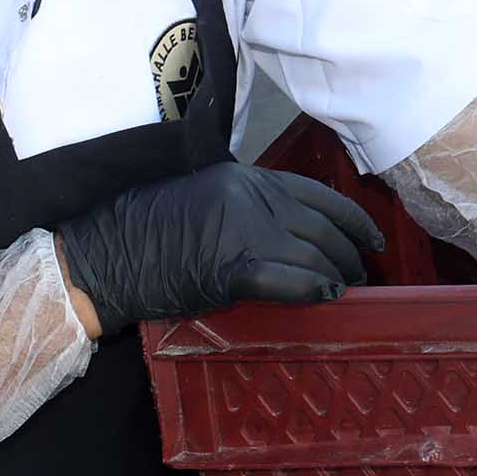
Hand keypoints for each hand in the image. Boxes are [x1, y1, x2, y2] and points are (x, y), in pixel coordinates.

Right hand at [53, 162, 384, 337]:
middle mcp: (251, 198)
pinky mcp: (231, 268)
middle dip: (350, 252)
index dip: (353, 219)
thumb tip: (293, 229)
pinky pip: (289, 278)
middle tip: (360, 273)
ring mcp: (242, 231)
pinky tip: (325, 298)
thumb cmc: (147, 226)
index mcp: (246, 178)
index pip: (317, 195)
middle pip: (322, 226)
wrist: (104, 253)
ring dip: (336, 274)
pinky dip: (313, 288)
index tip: (372, 238)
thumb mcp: (206, 196)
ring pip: (313, 252)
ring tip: (344, 289)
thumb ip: (250, 204)